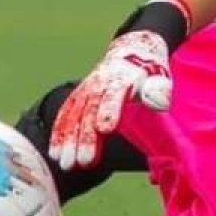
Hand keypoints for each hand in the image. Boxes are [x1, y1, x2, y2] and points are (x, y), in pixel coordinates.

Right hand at [48, 31, 171, 170]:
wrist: (130, 51)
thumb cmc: (149, 71)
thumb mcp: (159, 76)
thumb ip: (158, 90)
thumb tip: (160, 103)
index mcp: (122, 77)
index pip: (114, 93)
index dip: (109, 109)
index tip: (106, 129)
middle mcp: (99, 83)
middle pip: (89, 110)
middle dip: (85, 136)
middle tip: (83, 161)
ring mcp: (86, 90)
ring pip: (73, 115)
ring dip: (67, 139)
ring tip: (64, 164)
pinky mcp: (78, 97)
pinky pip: (65, 115)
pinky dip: (59, 134)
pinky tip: (55, 154)